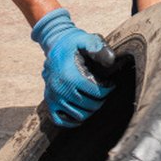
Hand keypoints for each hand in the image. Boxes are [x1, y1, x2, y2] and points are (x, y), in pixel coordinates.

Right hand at [30, 8, 112, 127]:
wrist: (54, 44)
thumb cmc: (73, 43)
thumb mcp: (86, 39)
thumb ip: (98, 47)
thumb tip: (111, 61)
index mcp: (70, 76)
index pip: (95, 93)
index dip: (107, 90)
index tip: (111, 84)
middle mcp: (60, 89)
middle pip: (88, 106)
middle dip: (101, 100)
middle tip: (104, 92)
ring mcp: (53, 98)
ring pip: (78, 116)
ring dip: (90, 110)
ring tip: (95, 100)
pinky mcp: (49, 102)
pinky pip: (60, 121)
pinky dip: (72, 121)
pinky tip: (82, 114)